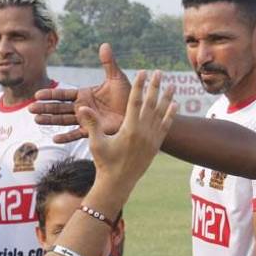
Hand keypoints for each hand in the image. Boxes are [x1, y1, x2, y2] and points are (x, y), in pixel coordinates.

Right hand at [31, 43, 131, 143]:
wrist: (137, 112)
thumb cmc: (128, 96)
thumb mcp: (117, 78)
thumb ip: (108, 63)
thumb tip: (105, 45)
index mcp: (85, 94)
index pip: (63, 94)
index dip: (50, 95)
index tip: (37, 95)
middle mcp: (82, 107)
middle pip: (59, 108)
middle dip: (45, 108)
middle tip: (30, 109)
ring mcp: (86, 120)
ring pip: (64, 120)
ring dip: (51, 120)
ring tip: (37, 120)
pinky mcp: (93, 130)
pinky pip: (78, 134)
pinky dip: (67, 137)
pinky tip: (55, 138)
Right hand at [82, 69, 175, 199]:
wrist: (119, 182)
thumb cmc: (105, 162)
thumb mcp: (95, 143)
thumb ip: (91, 124)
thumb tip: (81, 107)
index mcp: (130, 129)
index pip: (135, 102)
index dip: (139, 86)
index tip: (142, 72)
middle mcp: (144, 132)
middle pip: (151, 104)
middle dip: (155, 87)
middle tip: (158, 72)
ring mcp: (152, 139)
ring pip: (162, 114)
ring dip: (166, 98)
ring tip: (172, 85)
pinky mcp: (156, 145)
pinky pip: (166, 126)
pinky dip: (170, 115)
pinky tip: (175, 105)